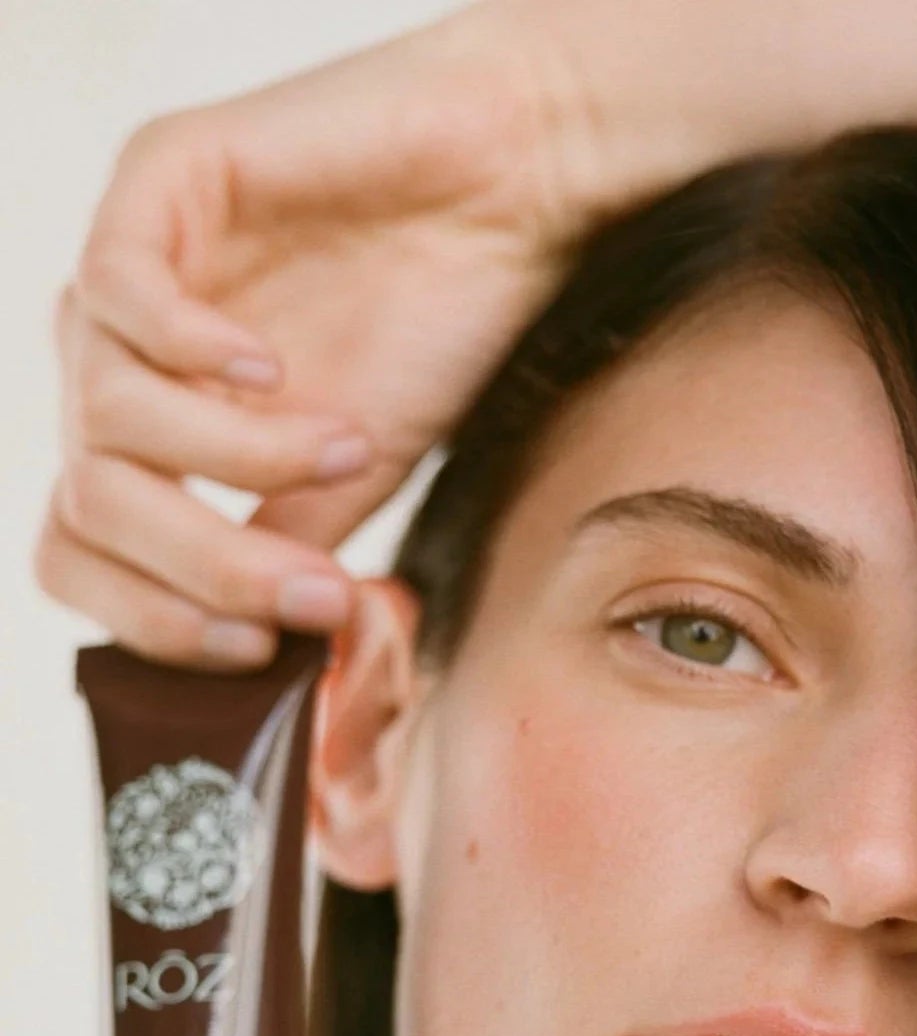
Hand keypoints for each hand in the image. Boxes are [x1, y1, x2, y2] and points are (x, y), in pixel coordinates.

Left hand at [35, 2, 603, 668]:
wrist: (512, 193)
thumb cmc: (447, 324)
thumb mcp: (359, 476)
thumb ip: (288, 551)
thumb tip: (262, 653)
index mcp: (163, 432)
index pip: (84, 548)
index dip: (150, 617)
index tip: (254, 646)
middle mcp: (128, 358)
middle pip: (90, 499)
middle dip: (202, 563)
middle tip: (309, 590)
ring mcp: (134, 271)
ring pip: (101, 413)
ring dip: (235, 458)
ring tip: (343, 447)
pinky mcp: (159, 181)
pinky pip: (118, 292)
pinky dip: (196, 354)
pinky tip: (276, 368)